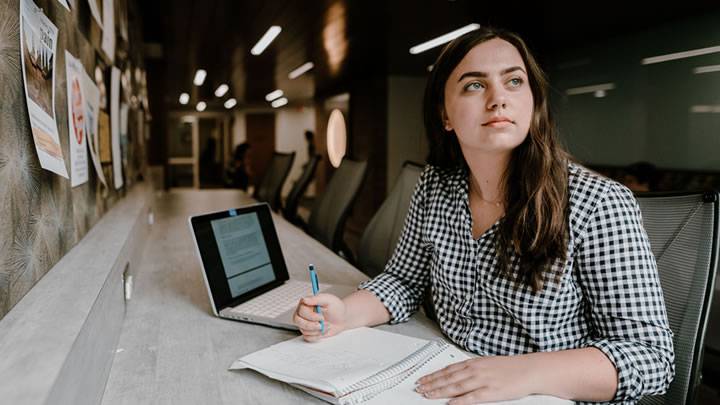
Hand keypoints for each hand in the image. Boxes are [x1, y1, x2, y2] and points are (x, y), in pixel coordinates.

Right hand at [293, 293, 346, 341]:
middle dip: (311, 325)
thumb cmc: (335, 307)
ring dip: (317, 330)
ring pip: (303, 330)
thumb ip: (316, 299)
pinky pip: (307, 337)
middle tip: (321, 324)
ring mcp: (304, 323)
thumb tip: (305, 299)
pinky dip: (317, 336)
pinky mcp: (308, 332)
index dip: (311, 316)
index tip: (321, 317)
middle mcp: (303, 313)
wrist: (342, 318)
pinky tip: (323, 330)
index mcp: (306, 303)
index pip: (301, 311)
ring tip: (326, 325)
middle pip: (297, 321)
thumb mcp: (328, 300)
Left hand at [414, 355, 532, 403]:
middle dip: (432, 384)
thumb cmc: (510, 367)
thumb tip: (456, 373)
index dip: (433, 375)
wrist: (529, 369)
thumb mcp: (487, 363)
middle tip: (420, 388)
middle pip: (448, 378)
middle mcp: (475, 370)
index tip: (423, 379)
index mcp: (474, 363)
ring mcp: (482, 381)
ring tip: (428, 395)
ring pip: (456, 387)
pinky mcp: (491, 392)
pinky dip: (459, 401)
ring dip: (440, 391)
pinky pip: (472, 397)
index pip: (448, 369)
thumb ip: (471, 368)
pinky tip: (450, 403)